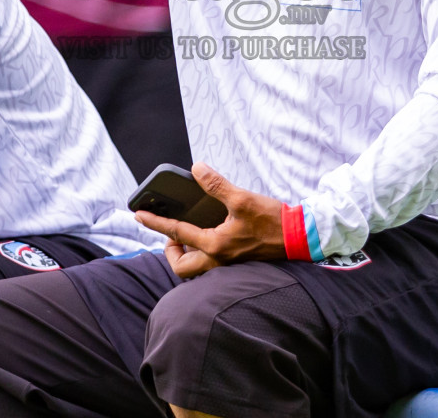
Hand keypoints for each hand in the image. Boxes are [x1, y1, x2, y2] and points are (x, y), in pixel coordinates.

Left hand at [133, 163, 285, 278]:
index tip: (138, 215)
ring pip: (195, 268)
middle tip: (173, 233)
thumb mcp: (242, 198)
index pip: (176, 233)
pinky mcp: (237, 262)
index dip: (155, 223)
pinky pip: (210, 263)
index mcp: (215, 245)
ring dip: (185, 253)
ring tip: (187, 233)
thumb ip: (216, 184)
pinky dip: (201, 251)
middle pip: (181, 266)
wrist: (299, 238)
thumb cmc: (272, 220)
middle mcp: (218, 260)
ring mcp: (228, 264)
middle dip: (171, 251)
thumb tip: (197, 168)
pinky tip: (209, 233)